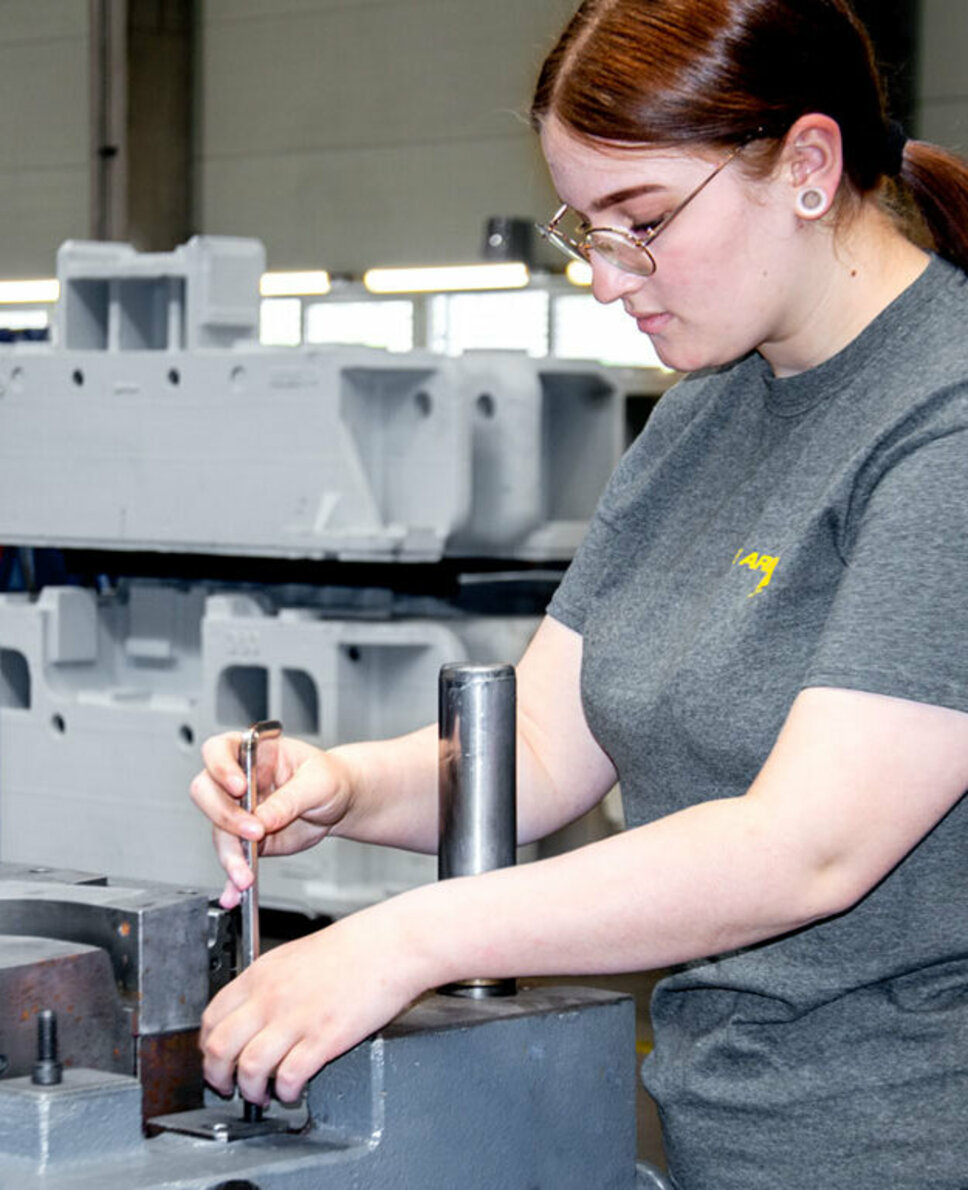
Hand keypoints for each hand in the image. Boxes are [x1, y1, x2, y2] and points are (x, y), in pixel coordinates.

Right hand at [189, 732, 353, 908]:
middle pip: (208, 793)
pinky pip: (233, 858)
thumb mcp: (318, 781)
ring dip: (229, 856)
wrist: (341, 802)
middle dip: (226, 816)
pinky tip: (235, 891)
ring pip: (219, 832)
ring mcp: (239, 810)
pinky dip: (232, 877)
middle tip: (254, 831)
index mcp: (253, 752)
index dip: (221, 767)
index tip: (239, 786)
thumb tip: (264, 818)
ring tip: (246, 875)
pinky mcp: (245, 838)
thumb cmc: (329, 777)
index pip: (218, 750)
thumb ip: (290, 798)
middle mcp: (239, 780)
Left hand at [200, 900, 428, 1104]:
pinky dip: (286, 1092)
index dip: (207, 1047)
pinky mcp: (324, 1038)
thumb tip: (251, 1014)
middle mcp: (271, 996)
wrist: (390, 944)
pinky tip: (293, 1090)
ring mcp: (296, 1018)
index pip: (211, 1017)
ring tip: (261, 1096)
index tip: (216, 1059)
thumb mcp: (293, 956)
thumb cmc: (351, 948)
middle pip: (219, 1047)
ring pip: (248, 1068)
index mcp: (261, 974)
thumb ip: (267, 984)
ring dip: (250, 1091)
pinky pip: (290, 1076)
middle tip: (227, 1086)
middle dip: (217, 1076)